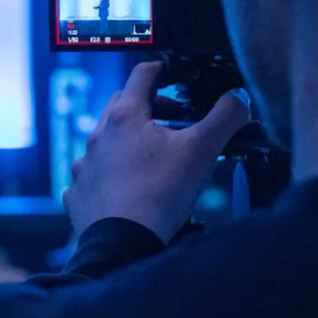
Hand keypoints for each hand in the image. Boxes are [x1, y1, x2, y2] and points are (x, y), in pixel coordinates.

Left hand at [64, 62, 250, 242]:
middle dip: (147, 106)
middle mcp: (98, 136)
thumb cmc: (159, 195)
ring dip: (126, 141)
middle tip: (171, 117)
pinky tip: (125, 187)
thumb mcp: (201, 151)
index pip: (142, 75)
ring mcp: (84, 165)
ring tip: (151, 156)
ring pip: (105, 141)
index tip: (172, 74)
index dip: (161, 70)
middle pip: (121, 105)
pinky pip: (92, 175)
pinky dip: (109, 174)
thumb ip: (224, 118)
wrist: (122, 246)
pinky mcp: (78, 193)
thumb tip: (239, 98)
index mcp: (125, 117)